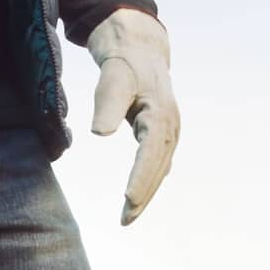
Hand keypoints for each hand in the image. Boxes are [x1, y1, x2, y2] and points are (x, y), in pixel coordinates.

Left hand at [86, 8, 179, 226]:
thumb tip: (100, 133)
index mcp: (159, 115)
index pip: (150, 153)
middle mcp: (170, 126)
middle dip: (143, 195)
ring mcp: (169, 131)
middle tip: (125, 219)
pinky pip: (157, 164)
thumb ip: (107, 104)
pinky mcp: (162, 134)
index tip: (128, 199)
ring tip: (127, 217)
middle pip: (157, 168)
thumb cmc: (123, 65)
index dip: (140, 177)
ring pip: (159, 169)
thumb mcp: (112, 79)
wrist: (139, 50)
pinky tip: (136, 198)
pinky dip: (148, 182)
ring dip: (146, 193)